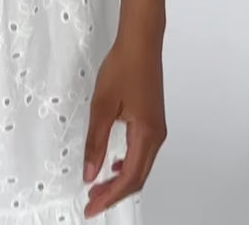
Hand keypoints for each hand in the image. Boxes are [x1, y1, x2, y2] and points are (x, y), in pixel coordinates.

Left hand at [82, 33, 166, 217]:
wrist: (141, 41)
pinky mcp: (153, 121)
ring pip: (140, 166)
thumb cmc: (124, 66)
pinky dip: (127, 165)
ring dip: (120, 180)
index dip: (109, 196)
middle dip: (114, 193)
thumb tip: (90, 173)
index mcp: (146, 134)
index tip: (90, 206)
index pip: (129, 177)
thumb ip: (96, 142)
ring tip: (99, 187)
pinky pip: (142, 153)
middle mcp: (156, 135)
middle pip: (137, 177)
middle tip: (91, 202)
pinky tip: (114, 164)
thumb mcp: (102, 105)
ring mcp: (157, 128)